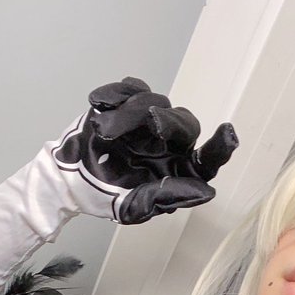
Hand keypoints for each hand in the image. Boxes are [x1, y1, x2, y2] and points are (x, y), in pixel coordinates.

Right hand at [51, 77, 238, 223]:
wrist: (65, 179)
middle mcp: (168, 144)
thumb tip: (205, 191)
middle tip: (152, 122)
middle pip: (185, 123)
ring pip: (154, 101)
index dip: (221, 147)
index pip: (208, 160)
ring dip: (128, 115)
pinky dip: (115, 93)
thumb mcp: (131, 207)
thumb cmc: (101, 196)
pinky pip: (130, 87)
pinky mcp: (125, 101)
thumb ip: (166, 198)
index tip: (229, 134)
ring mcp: (147, 121)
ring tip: (102, 132)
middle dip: (169, 121)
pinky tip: (98, 105)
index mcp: (176, 171)